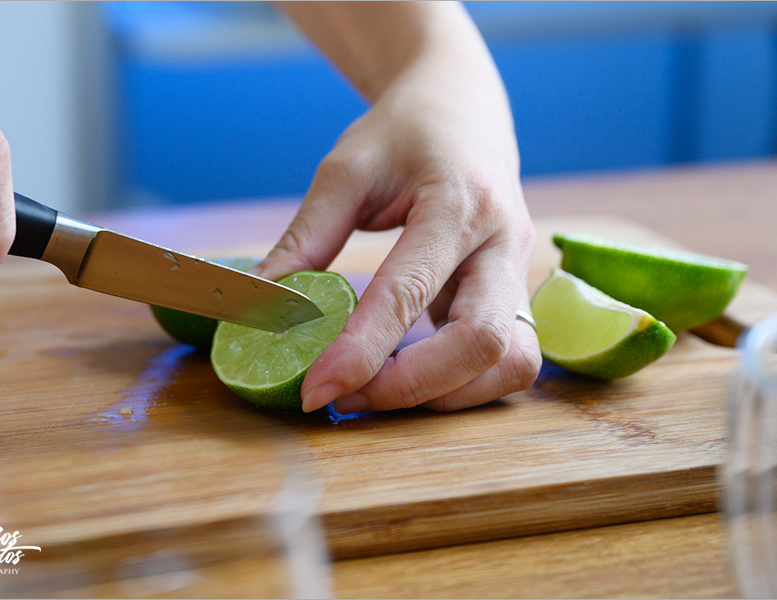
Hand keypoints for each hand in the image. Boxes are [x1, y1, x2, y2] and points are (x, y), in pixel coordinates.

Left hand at [257, 3, 541, 412]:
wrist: (463, 107)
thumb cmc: (403, 133)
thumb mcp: (346, 171)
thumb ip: (306, 241)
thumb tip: (258, 308)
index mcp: (460, 201)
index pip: (410, 291)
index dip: (362, 351)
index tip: (315, 391)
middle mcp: (505, 242)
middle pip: (485, 343)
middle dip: (413, 387)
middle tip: (348, 399)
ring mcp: (519, 271)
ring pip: (511, 362)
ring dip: (446, 394)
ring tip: (378, 389)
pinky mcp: (517, 293)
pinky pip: (508, 359)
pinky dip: (462, 383)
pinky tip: (412, 372)